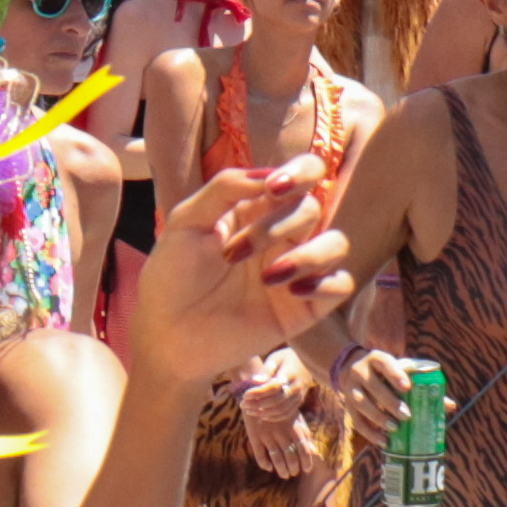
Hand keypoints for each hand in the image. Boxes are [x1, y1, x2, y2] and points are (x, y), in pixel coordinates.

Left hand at [118, 166, 357, 384]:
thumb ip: (224, 189)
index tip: (275, 188)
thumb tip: (268, 174)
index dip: (302, 172)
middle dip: (276, 226)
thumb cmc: (171, 276)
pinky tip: (293, 292)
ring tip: (268, 277)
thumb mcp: (186, 223)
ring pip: (336, 243)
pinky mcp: (304, 306)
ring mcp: (296, 270)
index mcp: (257, 207)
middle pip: (311, 208)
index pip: (303, 174)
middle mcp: (282, 234)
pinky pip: (340, 285)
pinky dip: (325, 284)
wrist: (167, 335)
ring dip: (308, 254)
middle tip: (233, 253)